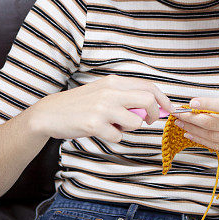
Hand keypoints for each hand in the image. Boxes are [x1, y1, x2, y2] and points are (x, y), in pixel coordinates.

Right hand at [28, 74, 174, 141]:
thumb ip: (125, 96)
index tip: (169, 109)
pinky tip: (100, 131)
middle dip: (154, 113)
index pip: (148, 85)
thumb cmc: (79, 104)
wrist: (49, 114)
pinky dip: (113, 137)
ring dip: (129, 128)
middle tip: (148, 121)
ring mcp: (103, 108)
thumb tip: (153, 107)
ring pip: (135, 122)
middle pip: (148, 100)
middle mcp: (110, 91)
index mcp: (114, 82)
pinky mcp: (95, 124)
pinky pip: (118, 136)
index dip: (163, 98)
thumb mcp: (102, 92)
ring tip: (113, 125)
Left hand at [172, 96, 218, 158]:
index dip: (207, 104)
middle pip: (213, 124)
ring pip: (212, 137)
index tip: (191, 102)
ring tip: (181, 124)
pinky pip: (217, 147)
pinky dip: (202, 140)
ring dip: (193, 130)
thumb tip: (198, 105)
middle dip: (192, 119)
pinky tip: (191, 135)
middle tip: (178, 114)